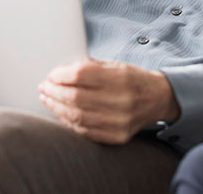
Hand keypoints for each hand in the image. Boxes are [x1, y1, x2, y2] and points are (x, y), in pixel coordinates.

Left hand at [38, 59, 179, 144]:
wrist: (158, 99)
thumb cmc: (133, 79)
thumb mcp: (116, 65)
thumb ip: (90, 68)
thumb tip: (59, 73)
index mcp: (121, 77)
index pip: (81, 75)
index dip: (60, 75)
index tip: (51, 75)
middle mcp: (121, 100)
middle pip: (75, 97)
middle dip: (54, 92)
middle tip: (44, 87)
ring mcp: (119, 121)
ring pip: (76, 116)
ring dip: (56, 107)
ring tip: (47, 99)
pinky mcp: (117, 136)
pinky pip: (85, 131)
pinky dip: (68, 122)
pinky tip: (61, 113)